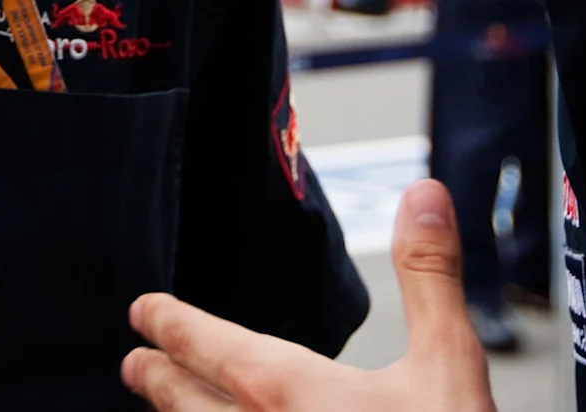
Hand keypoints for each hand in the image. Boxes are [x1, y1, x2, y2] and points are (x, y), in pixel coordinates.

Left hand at [122, 180, 493, 410]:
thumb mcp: (452, 368)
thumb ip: (429, 278)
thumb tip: (420, 195)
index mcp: (293, 396)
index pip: (211, 347)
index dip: (173, 324)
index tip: (144, 311)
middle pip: (189, 405)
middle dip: (161, 380)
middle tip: (134, 363)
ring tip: (165, 410)